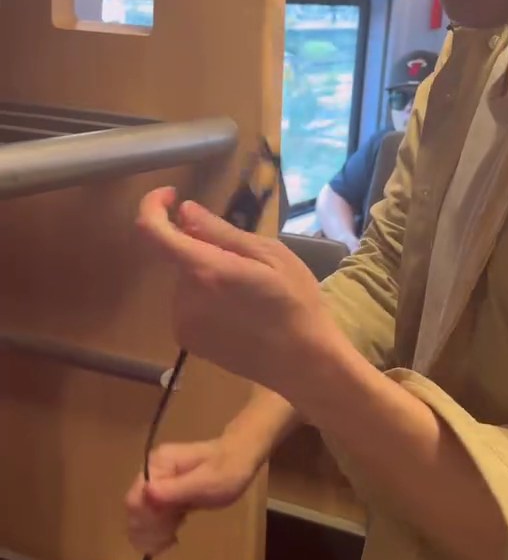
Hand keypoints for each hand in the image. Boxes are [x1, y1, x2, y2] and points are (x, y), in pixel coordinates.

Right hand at [125, 437, 255, 555]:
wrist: (240, 458)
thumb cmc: (227, 471)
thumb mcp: (206, 483)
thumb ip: (176, 489)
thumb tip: (147, 494)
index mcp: (158, 465)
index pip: (135, 500)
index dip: (145, 522)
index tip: (165, 535)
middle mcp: (152, 471)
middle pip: (136, 508)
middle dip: (149, 530)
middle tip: (170, 541)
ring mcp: (157, 480)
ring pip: (142, 514)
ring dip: (153, 532)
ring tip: (171, 541)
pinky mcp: (164, 490)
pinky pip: (152, 513)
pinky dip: (158, 528)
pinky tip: (171, 536)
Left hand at [136, 189, 344, 401]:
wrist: (303, 362)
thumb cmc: (296, 302)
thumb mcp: (270, 255)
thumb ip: (221, 232)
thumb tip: (184, 211)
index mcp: (205, 271)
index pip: (153, 232)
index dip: (153, 207)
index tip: (172, 197)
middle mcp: (184, 298)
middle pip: (179, 256)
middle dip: (204, 249)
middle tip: (247, 263)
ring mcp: (183, 323)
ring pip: (185, 281)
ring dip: (207, 275)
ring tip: (249, 292)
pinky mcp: (188, 342)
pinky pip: (188, 305)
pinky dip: (207, 298)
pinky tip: (239, 312)